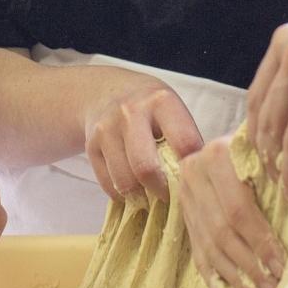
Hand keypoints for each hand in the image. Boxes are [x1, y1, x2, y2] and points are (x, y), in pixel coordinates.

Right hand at [81, 71, 204, 202]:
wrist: (107, 91)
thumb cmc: (151, 108)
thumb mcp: (172, 110)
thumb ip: (185, 140)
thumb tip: (196, 181)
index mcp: (161, 102)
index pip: (184, 143)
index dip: (190, 170)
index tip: (192, 182)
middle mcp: (131, 112)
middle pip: (146, 168)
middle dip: (161, 191)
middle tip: (168, 196)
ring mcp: (107, 128)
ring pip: (125, 181)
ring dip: (140, 196)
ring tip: (150, 194)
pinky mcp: (90, 145)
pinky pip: (108, 184)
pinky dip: (122, 194)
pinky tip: (132, 187)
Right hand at [175, 135, 285, 287]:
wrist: (228, 143)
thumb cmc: (266, 149)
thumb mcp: (274, 152)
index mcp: (217, 155)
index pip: (238, 209)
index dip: (261, 241)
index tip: (283, 268)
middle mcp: (194, 175)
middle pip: (223, 233)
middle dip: (251, 269)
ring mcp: (186, 199)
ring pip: (211, 249)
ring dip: (236, 283)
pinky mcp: (185, 219)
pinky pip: (199, 257)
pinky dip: (215, 286)